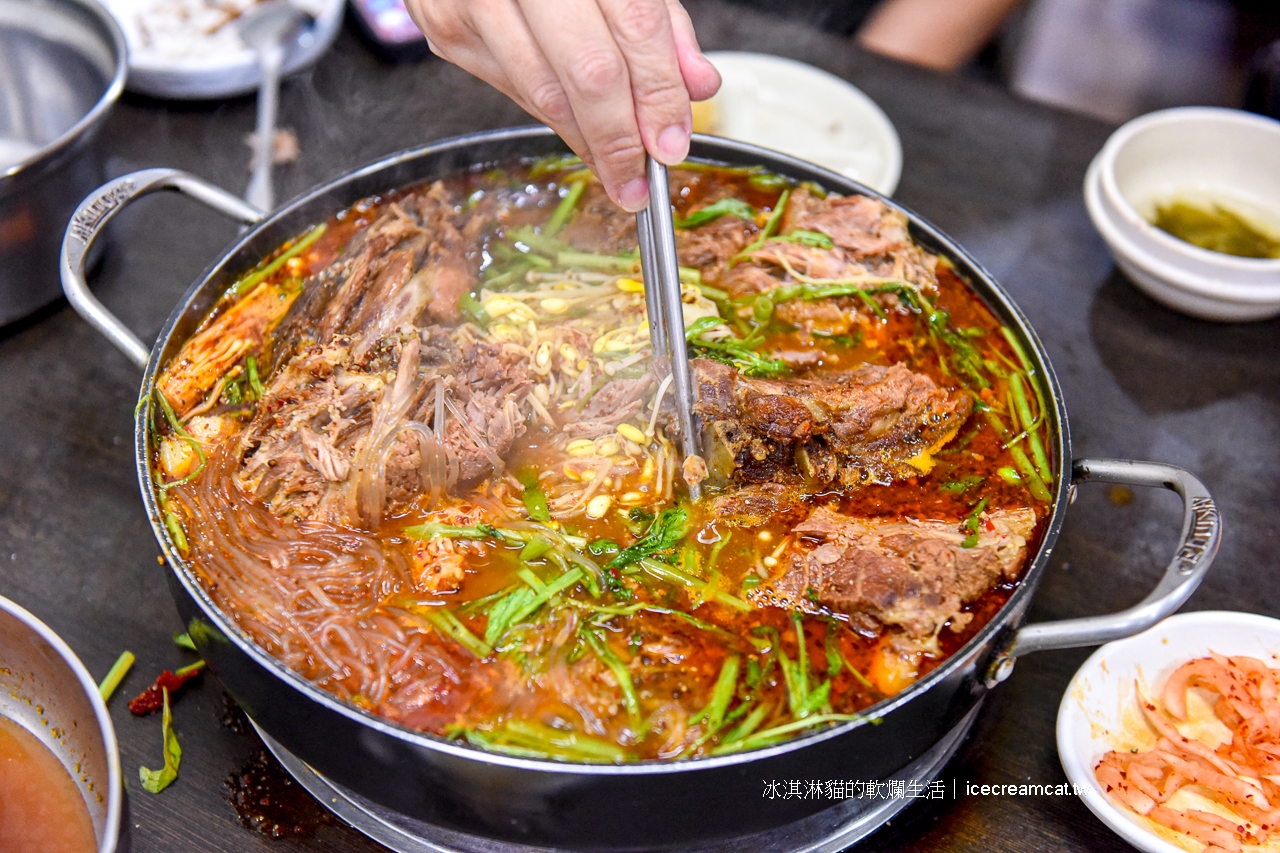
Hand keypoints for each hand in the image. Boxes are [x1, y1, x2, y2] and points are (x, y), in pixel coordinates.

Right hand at [406, 0, 720, 210]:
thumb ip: (662, 22)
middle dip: (620, 138)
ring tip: (616, 173)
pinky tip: (579, 133)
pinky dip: (553, 117)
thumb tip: (696, 84)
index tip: (672, 142)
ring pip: (545, 93)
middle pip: (588, 72)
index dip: (659, 93)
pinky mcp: (446, 27)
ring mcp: (476, 1)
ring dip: (587, 144)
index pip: (636, 27)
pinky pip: (512, 89)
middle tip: (638, 181)